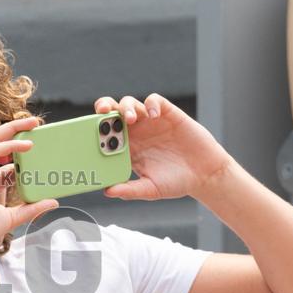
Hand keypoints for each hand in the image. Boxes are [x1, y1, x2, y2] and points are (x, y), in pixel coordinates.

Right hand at [0, 117, 57, 270]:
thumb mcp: (11, 218)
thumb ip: (31, 209)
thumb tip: (52, 202)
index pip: (5, 165)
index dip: (21, 158)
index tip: (41, 154)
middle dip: (15, 131)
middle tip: (35, 125)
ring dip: (12, 128)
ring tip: (32, 124)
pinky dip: (10, 145)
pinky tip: (27, 146)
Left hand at [94, 94, 233, 200]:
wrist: (205, 175)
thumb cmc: (176, 182)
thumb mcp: (150, 189)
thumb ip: (130, 190)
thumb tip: (108, 192)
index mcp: (127, 148)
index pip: (104, 133)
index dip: (95, 129)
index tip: (87, 132)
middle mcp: (136, 132)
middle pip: (113, 112)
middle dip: (105, 108)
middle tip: (102, 113)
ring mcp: (151, 122)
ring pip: (131, 103)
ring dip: (126, 107)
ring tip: (129, 118)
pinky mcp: (168, 114)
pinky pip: (155, 101)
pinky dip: (151, 104)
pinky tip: (153, 115)